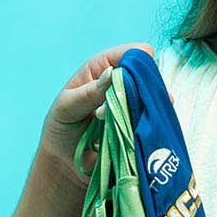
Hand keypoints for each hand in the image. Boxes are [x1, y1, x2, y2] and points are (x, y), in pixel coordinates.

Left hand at [41, 44, 143, 184]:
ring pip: (152, 97)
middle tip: (133, 101)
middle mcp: (119, 83)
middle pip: (145, 74)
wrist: (67, 162)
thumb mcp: (68, 107)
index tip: (142, 67)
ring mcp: (132, 104)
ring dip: (147, 106)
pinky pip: (154, 118)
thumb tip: (111, 73)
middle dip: (143, 85)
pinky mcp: (139, 123)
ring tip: (134, 118)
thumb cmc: (62, 128)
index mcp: (100, 69)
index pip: (126, 54)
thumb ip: (88, 92)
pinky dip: (153, 122)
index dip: (137, 58)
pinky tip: (147, 126)